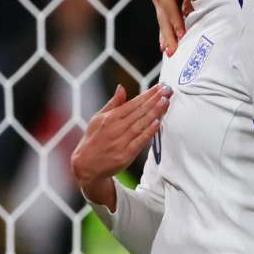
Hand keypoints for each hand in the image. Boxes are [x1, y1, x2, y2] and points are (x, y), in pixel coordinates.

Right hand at [70, 84, 170, 207]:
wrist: (86, 166)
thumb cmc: (93, 140)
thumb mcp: (97, 119)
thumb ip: (112, 104)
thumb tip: (121, 88)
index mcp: (109, 118)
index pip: (132, 103)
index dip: (147, 94)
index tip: (159, 87)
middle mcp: (115, 128)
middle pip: (139, 112)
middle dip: (154, 100)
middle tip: (167, 90)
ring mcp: (120, 142)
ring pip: (141, 124)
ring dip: (155, 112)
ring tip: (165, 102)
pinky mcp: (125, 155)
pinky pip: (139, 141)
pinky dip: (149, 132)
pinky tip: (158, 122)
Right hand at [152, 0, 191, 56]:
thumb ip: (191, 0)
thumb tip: (186, 12)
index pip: (169, 6)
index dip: (175, 21)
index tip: (181, 34)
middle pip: (163, 17)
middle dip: (169, 35)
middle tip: (173, 50)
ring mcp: (160, 3)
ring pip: (163, 23)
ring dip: (166, 39)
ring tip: (169, 52)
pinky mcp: (163, 11)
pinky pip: (163, 26)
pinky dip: (165, 37)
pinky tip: (164, 47)